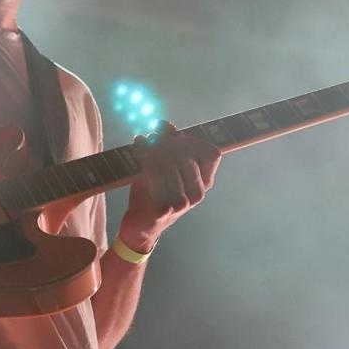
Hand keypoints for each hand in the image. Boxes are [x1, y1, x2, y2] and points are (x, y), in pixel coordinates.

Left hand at [120, 121, 221, 252]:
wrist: (141, 224)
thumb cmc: (156, 191)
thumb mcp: (165, 165)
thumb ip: (168, 143)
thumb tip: (164, 125)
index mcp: (204, 182)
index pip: (211, 153)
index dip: (193, 140)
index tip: (174, 136)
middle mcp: (197, 193)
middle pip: (187, 157)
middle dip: (168, 143)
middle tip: (152, 137)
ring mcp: (182, 204)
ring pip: (170, 166)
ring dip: (154, 150)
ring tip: (143, 142)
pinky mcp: (163, 210)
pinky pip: (155, 178)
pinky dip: (145, 161)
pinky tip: (137, 151)